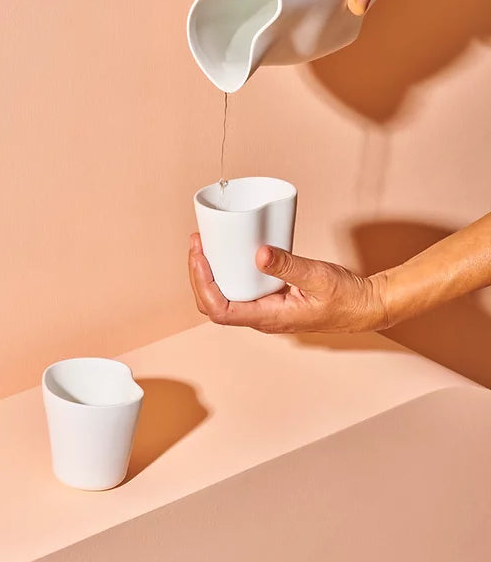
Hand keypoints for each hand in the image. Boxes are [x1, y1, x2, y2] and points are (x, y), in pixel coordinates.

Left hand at [188, 233, 387, 333]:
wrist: (365, 306)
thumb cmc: (346, 298)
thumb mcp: (319, 277)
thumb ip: (290, 266)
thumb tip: (260, 254)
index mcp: (269, 317)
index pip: (220, 310)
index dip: (202, 284)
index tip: (199, 258)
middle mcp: (263, 317)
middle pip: (214, 304)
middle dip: (199, 275)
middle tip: (197, 244)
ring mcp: (266, 310)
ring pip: (224, 298)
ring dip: (209, 273)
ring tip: (204, 246)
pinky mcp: (272, 299)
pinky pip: (241, 289)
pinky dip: (228, 272)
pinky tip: (228, 253)